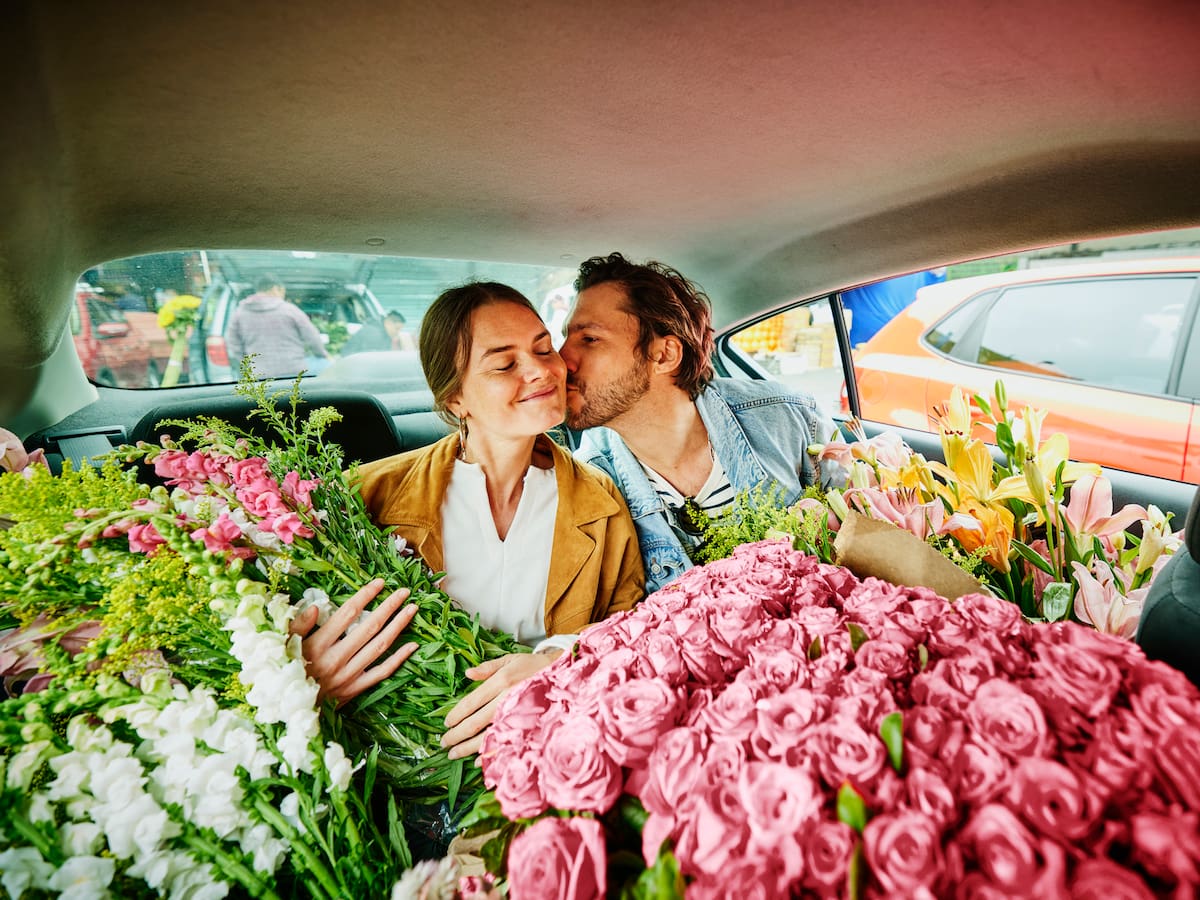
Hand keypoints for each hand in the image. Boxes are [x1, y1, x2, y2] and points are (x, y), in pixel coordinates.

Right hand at [290, 578, 417, 704]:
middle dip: (389, 606)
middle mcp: (336, 658)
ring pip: (379, 646)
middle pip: (369, 627)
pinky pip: (381, 672)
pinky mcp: (355, 689)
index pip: (348, 613)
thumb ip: (297, 626)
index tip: (380, 583)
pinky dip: (399, 658)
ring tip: (412, 610)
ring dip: (398, 626)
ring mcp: (348, 675)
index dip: (366, 595)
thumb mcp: (282, 646)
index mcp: (317, 644)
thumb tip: (317, 607)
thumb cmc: (284, 673)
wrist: (288, 712)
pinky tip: (412, 645)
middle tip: (404, 592)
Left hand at [441, 650, 562, 759]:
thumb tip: (467, 674)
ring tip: (454, 753)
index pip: (472, 701)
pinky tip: (478, 760)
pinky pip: (506, 743)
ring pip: (488, 735)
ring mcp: (517, 715)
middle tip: (444, 743)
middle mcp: (507, 699)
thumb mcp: (510, 659)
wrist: (562, 674)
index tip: (446, 724)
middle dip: (457, 734)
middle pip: (476, 721)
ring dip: (468, 747)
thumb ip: (488, 667)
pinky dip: (490, 753)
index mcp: (501, 681)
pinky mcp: (526, 726)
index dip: (457, 714)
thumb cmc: (532, 666)